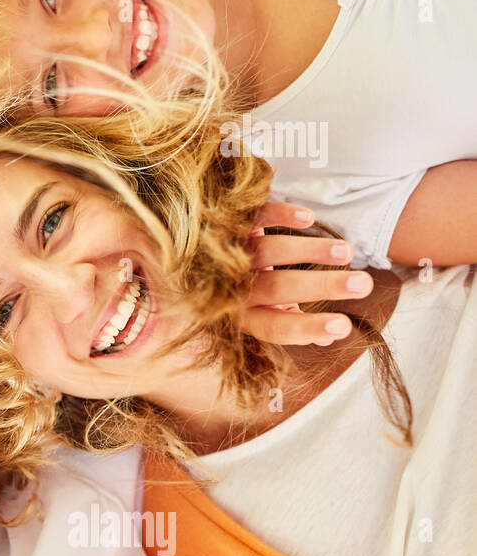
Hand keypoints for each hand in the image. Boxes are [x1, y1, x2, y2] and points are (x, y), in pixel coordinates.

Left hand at [241, 202, 372, 346]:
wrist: (192, 259)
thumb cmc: (240, 292)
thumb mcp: (261, 313)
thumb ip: (292, 322)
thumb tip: (329, 340)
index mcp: (241, 316)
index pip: (273, 327)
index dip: (306, 328)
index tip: (344, 327)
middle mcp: (230, 287)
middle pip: (276, 288)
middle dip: (321, 286)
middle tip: (363, 284)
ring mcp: (227, 253)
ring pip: (268, 251)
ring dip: (309, 250)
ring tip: (346, 253)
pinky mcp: (231, 224)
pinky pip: (253, 217)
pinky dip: (279, 216)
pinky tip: (308, 219)